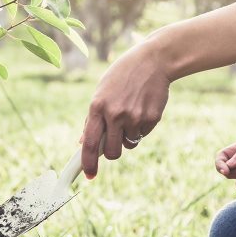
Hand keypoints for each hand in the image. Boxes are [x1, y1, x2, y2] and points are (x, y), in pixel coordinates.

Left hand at [81, 40, 170, 178]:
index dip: (88, 163)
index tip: (89, 176)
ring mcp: (134, 117)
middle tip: (114, 143)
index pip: (89, 143)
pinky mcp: (151, 118)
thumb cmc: (122, 76)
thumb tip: (83, 142)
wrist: (153, 60)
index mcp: (97, 107)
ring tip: (130, 114)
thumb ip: (92, 118)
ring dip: (128, 137)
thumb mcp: (102, 92)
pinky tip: (142, 108)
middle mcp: (115, 114)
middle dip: (112, 153)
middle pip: (111, 152)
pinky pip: (142, 134)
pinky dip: (141, 128)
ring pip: (129, 144)